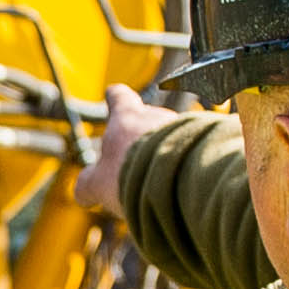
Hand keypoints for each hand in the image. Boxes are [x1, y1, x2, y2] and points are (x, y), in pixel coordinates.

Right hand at [77, 94, 182, 213]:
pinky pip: (191, 152)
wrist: (178, 183)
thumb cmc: (133, 175)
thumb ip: (89, 184)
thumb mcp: (98, 184)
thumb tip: (82, 192)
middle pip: (148, 121)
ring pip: (171, 138)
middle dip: (142, 140)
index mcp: (126, 118)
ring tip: (159, 184)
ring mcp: (185, 128)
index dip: (115, 99)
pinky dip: (184, 166)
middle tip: (135, 166)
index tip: (113, 96)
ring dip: (165, 155)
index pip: (119, 97)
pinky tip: (179, 188)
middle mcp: (157, 116)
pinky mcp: (205, 144)